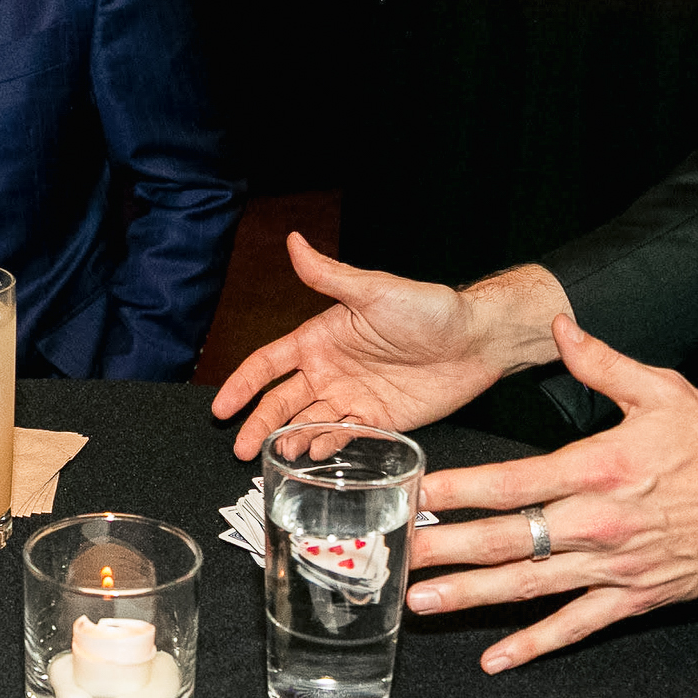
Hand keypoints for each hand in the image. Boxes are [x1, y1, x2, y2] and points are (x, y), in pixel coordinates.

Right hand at [211, 234, 545, 459]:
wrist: (477, 340)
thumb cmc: (428, 308)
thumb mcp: (374, 290)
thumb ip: (329, 276)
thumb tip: (294, 242)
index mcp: (321, 338)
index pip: (269, 364)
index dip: (243, 384)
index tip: (221, 407)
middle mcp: (331, 370)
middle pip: (282, 401)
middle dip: (259, 423)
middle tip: (240, 448)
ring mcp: (353, 397)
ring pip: (309, 423)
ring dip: (290, 439)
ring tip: (277, 456)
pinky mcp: (378, 421)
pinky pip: (344, 437)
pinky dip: (325, 446)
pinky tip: (314, 455)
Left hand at [404, 315, 697, 672]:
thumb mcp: (661, 389)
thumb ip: (600, 362)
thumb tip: (558, 327)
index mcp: (599, 467)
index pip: (512, 482)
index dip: (459, 490)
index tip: (418, 494)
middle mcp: (598, 523)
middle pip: (507, 540)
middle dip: (446, 548)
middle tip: (398, 555)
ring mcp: (615, 567)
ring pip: (529, 587)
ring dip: (471, 597)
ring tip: (422, 603)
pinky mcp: (634, 598)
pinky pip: (575, 628)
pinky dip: (534, 645)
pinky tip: (496, 658)